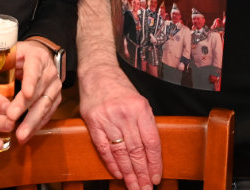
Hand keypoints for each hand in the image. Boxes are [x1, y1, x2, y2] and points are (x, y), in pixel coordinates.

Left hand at [8, 41, 62, 142]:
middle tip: (11, 118)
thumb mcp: (6, 53)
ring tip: (20, 135)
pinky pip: (47, 114)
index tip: (26, 93)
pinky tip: (26, 135)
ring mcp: (54, 87)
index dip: (31, 81)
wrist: (40, 59)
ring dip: (32, 121)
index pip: (35, 68)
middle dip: (25, 106)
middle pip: (38, 90)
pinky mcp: (55, 99)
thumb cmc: (19, 57)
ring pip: (45, 105)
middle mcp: (48, 72)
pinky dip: (36, 125)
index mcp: (36, 57)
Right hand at [79, 65, 161, 189]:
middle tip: (145, 189)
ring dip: (128, 173)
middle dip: (142, 173)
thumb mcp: (139, 101)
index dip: (154, 163)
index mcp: (140, 108)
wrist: (97, 72)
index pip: (151, 142)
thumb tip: (151, 153)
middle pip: (136, 150)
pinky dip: (111, 163)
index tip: (156, 177)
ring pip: (120, 152)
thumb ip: (145, 124)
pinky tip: (118, 174)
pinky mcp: (93, 122)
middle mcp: (124, 114)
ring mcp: (107, 118)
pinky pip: (103, 148)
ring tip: (133, 186)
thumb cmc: (120, 87)